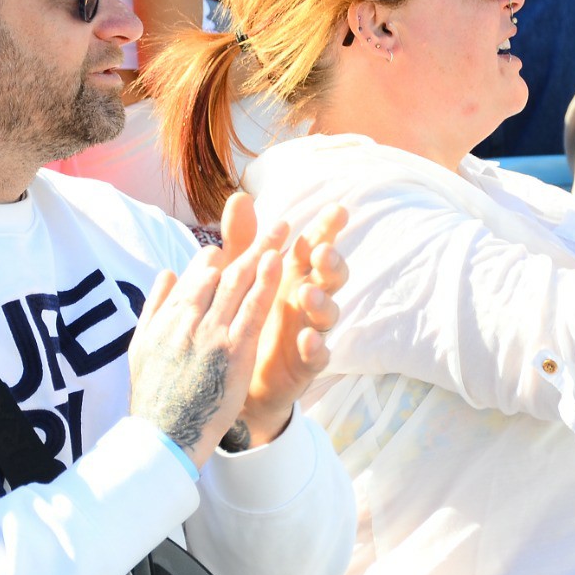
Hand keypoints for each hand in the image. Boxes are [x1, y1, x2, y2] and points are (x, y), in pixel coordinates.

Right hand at [128, 217, 282, 466]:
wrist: (161, 436)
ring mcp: (209, 332)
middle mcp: (187, 317)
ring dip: (263, 252)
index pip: (196, 274)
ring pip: (238, 283)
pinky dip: (265, 282)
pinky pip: (251, 309)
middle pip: (221, 271)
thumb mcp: (140, 346)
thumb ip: (155, 306)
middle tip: (276, 222)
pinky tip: (278, 261)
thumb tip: (166, 272)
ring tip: (284, 229)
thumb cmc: (153, 397)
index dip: (220, 256)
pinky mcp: (230, 350)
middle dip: (250, 244)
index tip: (238, 244)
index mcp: (167, 316)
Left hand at [214, 193, 346, 447]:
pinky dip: (315, 348)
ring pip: (328, 314)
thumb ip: (242, 241)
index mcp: (294, 275)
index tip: (337, 209)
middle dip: (331, 263)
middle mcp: (308, 300)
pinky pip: (318, 356)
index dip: (327, 229)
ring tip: (306, 293)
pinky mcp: (305, 364)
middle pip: (330, 277)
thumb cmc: (246, 318)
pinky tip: (307, 339)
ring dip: (321, 302)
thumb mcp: (240, 277)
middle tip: (321, 252)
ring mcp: (310, 331)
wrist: (237, 378)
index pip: (314, 246)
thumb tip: (239, 196)